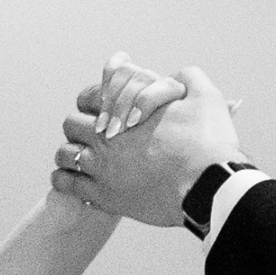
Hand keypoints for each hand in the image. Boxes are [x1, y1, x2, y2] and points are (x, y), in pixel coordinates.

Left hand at [53, 53, 240, 228]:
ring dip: (70, 152)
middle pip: (71, 124)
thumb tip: (179, 76)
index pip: (89, 96)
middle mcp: (106, 138)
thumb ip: (188, 78)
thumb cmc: (209, 143)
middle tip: (94, 134)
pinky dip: (64, 180)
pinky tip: (72, 179)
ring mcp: (103, 169)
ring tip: (81, 157)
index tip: (101, 109)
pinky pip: (67, 185)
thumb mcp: (205, 96)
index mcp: (123, 111)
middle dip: (81, 125)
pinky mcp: (106, 198)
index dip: (94, 100)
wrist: (210, 187)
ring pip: (64, 154)